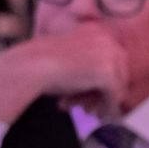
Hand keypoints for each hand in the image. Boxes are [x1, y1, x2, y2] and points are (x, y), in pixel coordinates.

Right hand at [0, 24, 130, 123]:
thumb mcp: (71, 56)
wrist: (28, 67)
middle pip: (120, 73)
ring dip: (105, 101)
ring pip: (118, 86)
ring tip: (91, 112)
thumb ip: (90, 64)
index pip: (114, 59)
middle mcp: (108, 39)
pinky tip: (99, 116)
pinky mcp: (108, 74)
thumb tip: (108, 85)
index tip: (95, 93)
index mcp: (97, 31)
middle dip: (106, 92)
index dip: (105, 80)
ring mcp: (110, 56)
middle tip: (92, 107)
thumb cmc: (42, 64)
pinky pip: (115, 97)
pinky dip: (109, 108)